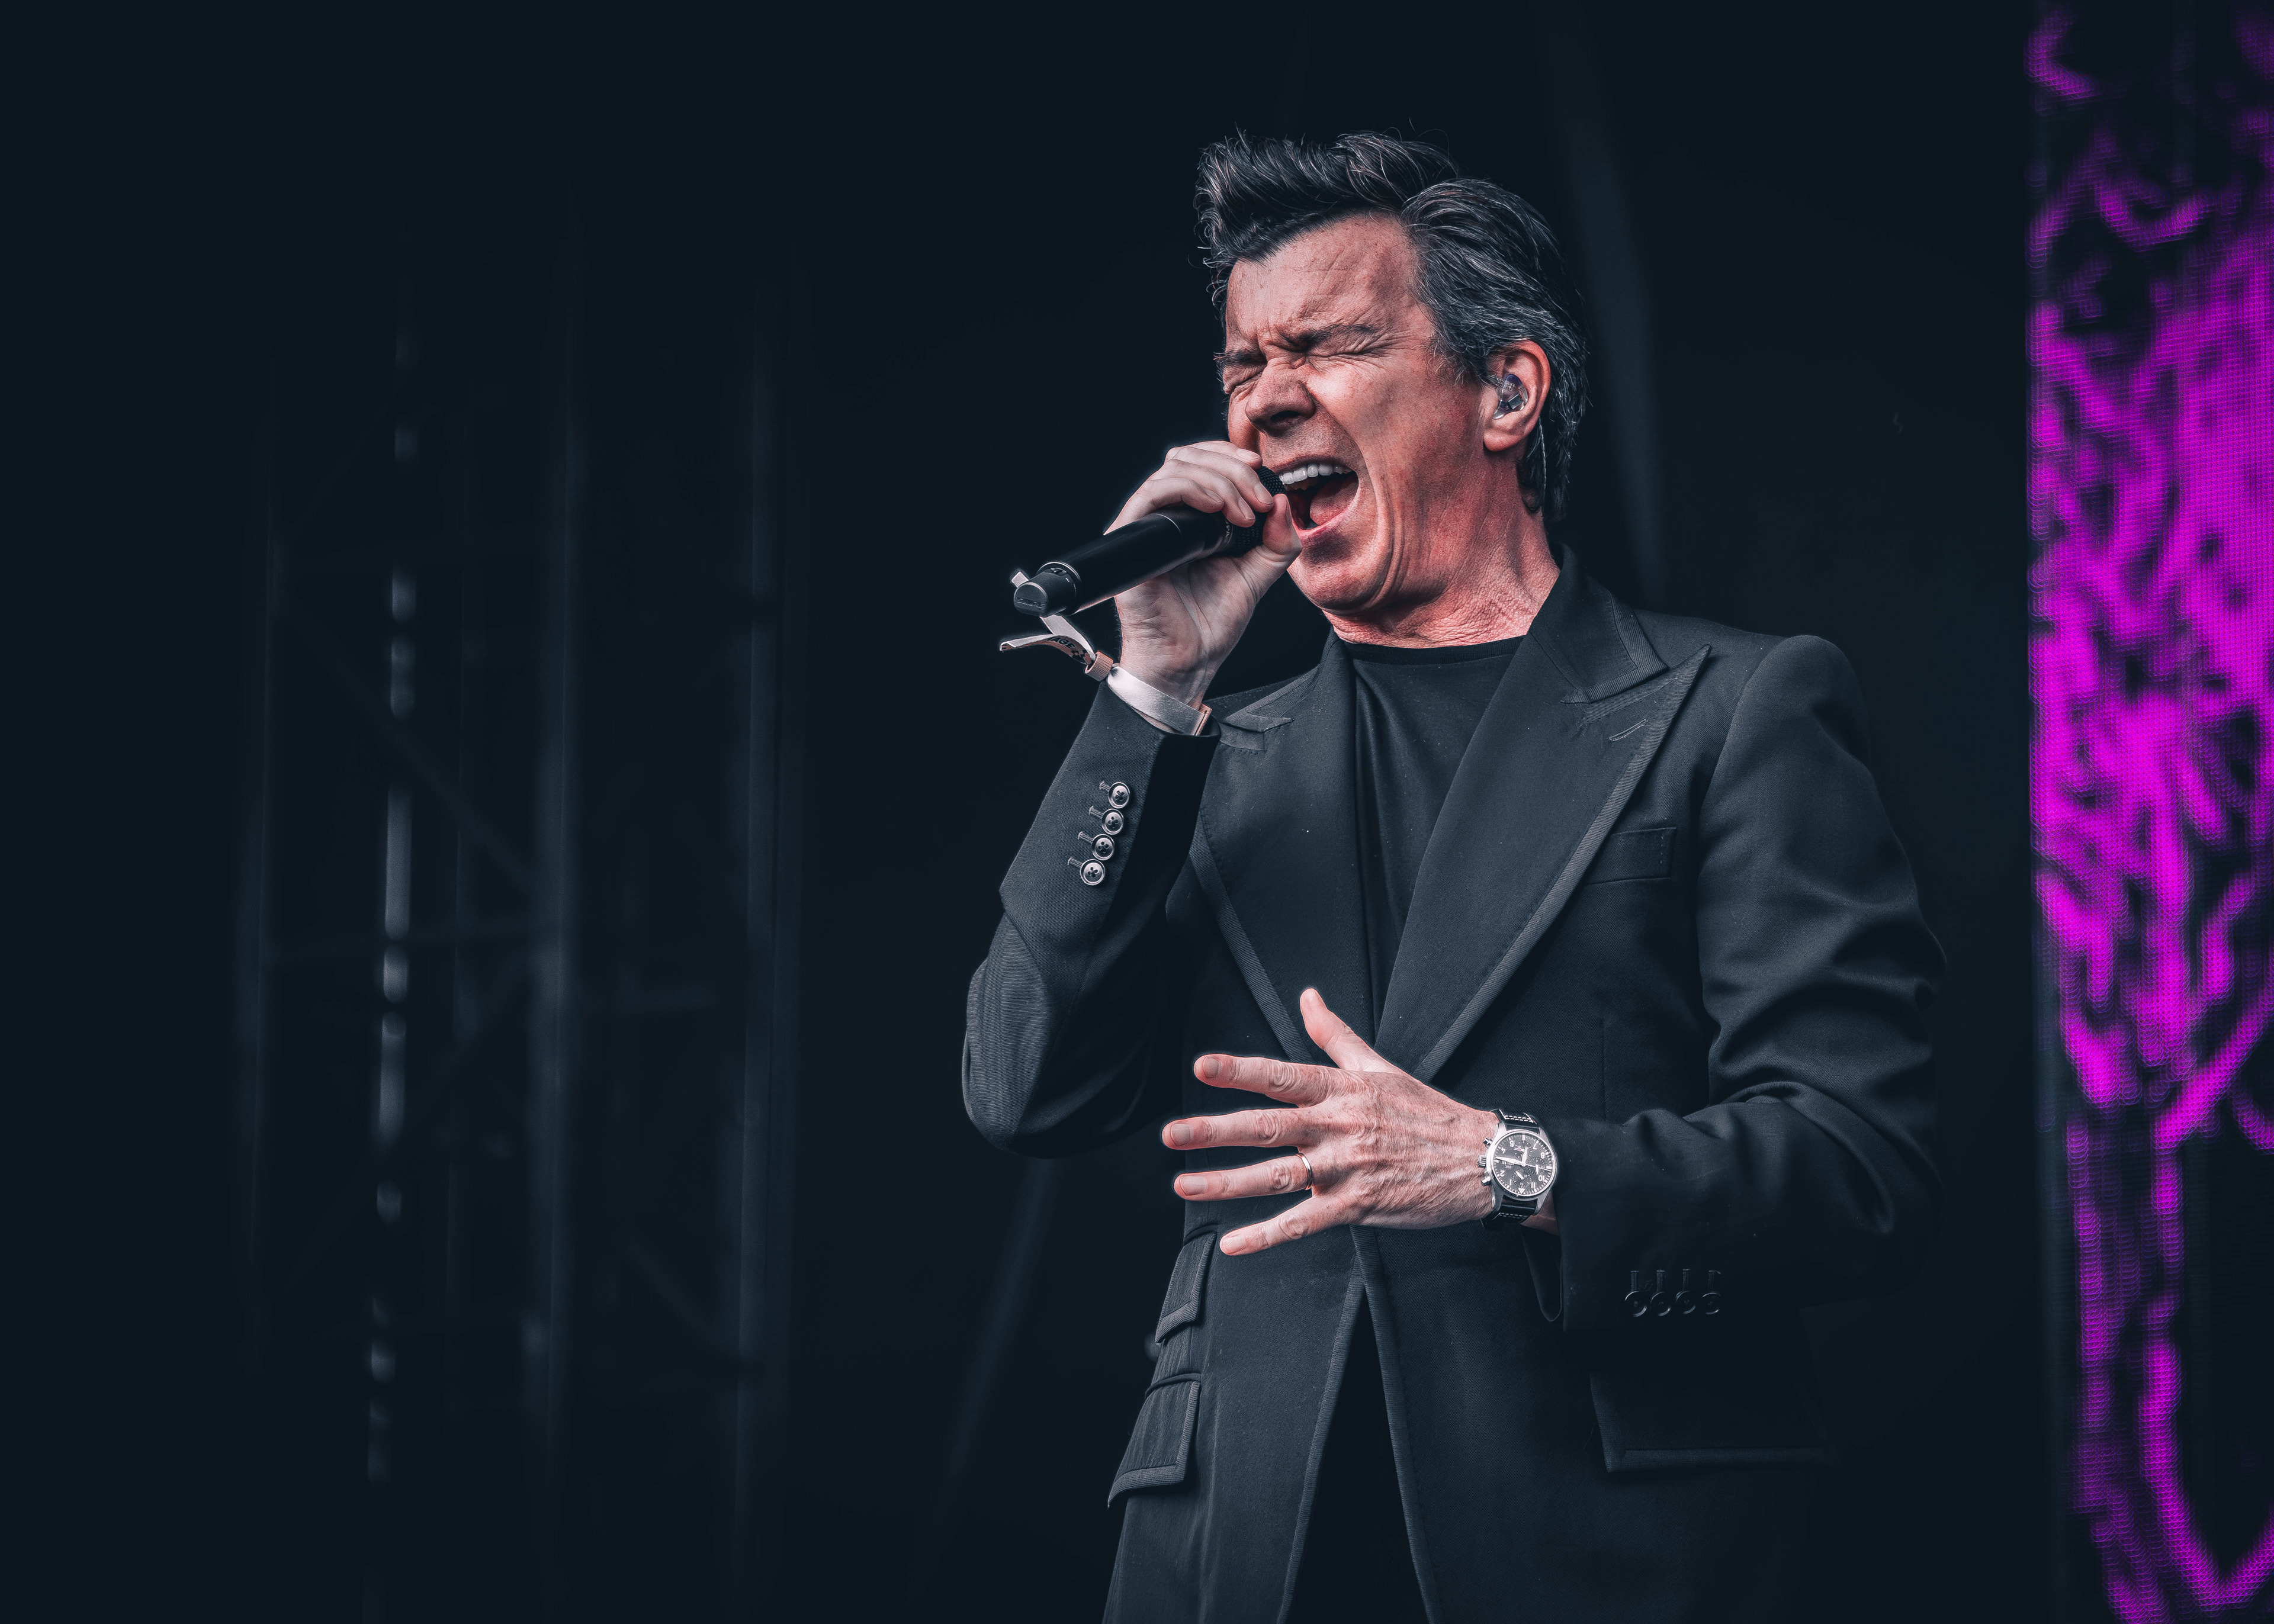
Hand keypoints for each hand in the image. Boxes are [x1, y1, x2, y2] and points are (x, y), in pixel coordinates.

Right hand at [1108, 441, 1298, 705]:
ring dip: (1218, 481)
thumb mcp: (1258, 574)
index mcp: (1189, 518)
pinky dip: (1188, 489)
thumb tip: (1283, 501)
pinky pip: (1151, 496)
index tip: (1261, 470)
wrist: (1189, 661)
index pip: (1200, 461)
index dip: (1230, 455)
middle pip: (1187, 457)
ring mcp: (1146, 527)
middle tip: (1259, 501)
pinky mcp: (1132, 541)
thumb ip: (1277, 541)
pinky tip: (1216, 508)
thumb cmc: (1212, 623)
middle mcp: (1165, 517)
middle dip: (1232, 469)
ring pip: (1172, 470)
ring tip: (1244, 513)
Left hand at [1164, 989, 1554, 1254]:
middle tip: (1171, 1133)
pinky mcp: (1358, 1206)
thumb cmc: (1428, 1113)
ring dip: (1228, 1183)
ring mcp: (1347, 1168)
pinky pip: (1304, 1223)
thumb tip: (1308, 995)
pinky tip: (1234, 1244)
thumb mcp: (1381, 1067)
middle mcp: (1339, 1126)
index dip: (1241, 1071)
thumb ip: (1334, 1035)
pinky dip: (1268, 1236)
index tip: (1201, 1067)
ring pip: (1278, 1176)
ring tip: (1185, 1185)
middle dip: (1215, 1130)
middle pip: (1268, 1126)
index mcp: (1342, 1090)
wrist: (1482, 1161)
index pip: (1282, 1075)